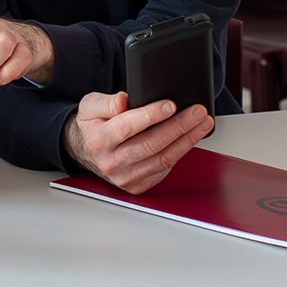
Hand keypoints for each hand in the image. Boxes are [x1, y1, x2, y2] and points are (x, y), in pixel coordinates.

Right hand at [61, 91, 213, 193]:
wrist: (84, 151)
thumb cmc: (92, 126)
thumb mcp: (90, 106)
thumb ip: (106, 103)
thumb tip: (123, 100)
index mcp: (98, 141)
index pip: (127, 126)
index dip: (150, 115)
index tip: (170, 105)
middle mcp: (111, 162)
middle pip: (151, 144)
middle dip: (179, 126)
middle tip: (197, 112)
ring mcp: (125, 177)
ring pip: (163, 158)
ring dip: (187, 140)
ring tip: (202, 124)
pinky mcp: (137, 186)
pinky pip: (164, 168)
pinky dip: (180, 152)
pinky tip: (189, 138)